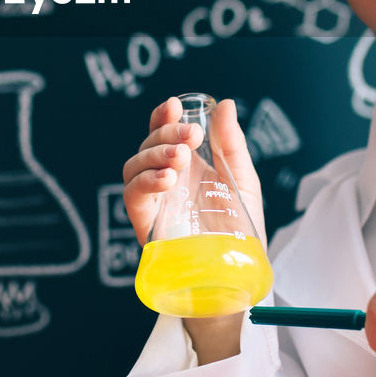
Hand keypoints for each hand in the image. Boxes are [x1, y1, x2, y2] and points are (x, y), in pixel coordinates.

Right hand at [122, 97, 264, 246]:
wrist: (238, 272)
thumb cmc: (239, 228)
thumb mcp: (242, 179)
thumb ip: (232, 143)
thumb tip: (224, 104)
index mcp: (187, 165)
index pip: (164, 131)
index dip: (163, 116)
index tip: (175, 105)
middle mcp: (166, 179)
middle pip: (148, 144)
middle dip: (165, 133)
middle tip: (191, 137)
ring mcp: (154, 200)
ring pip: (134, 166)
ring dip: (154, 154)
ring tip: (179, 157)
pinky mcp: (146, 222)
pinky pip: (133, 195)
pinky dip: (146, 181)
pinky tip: (167, 179)